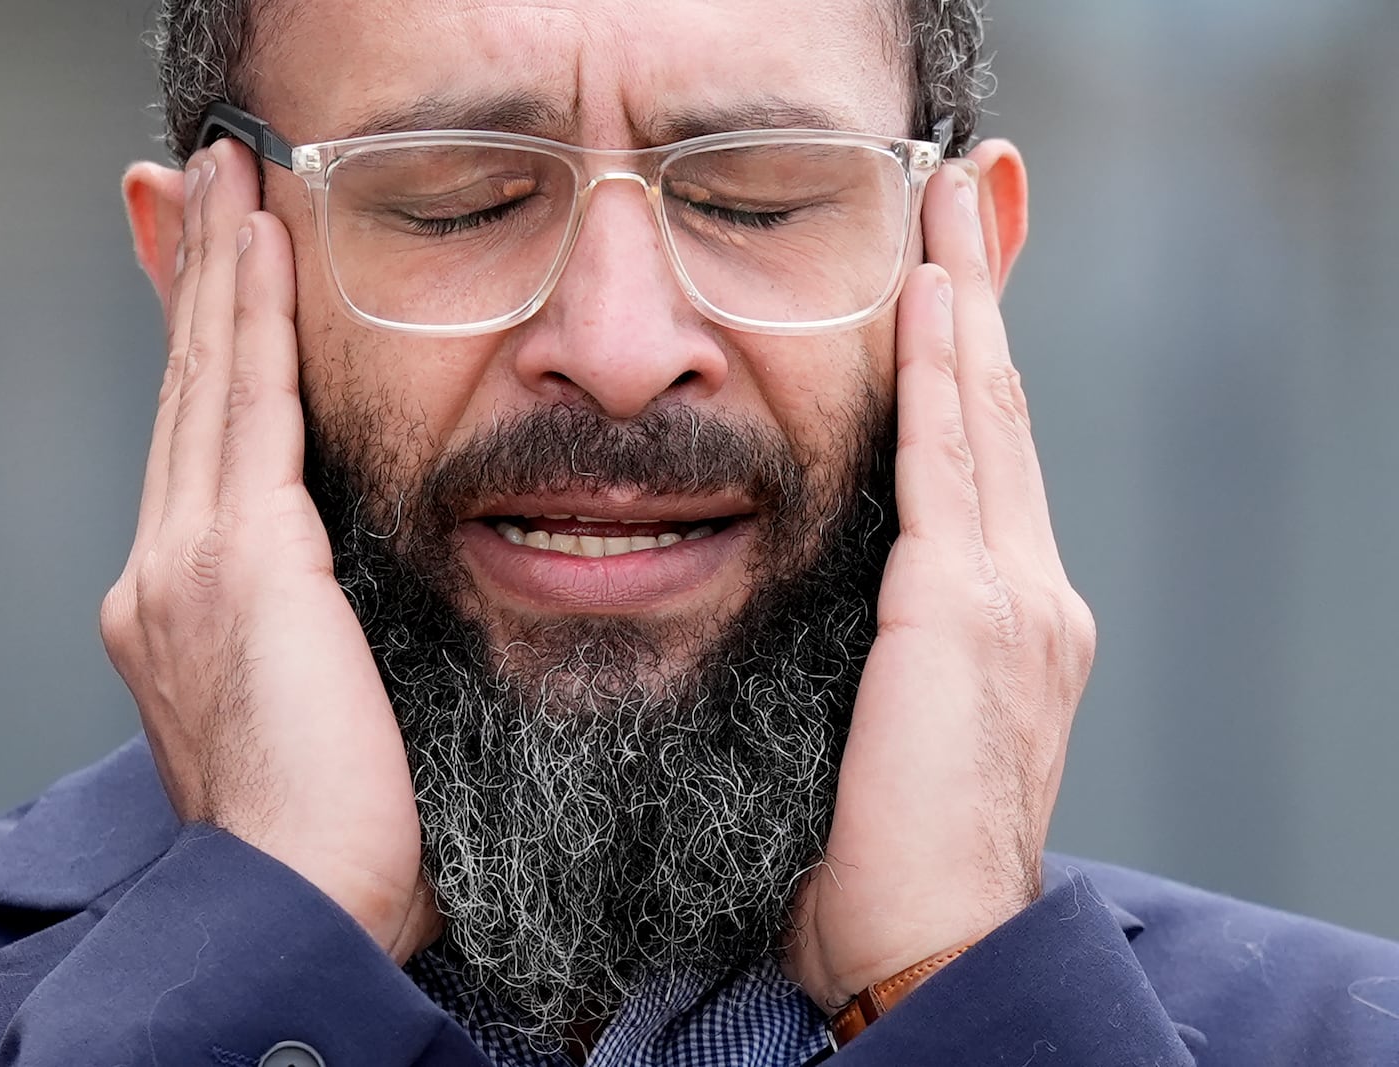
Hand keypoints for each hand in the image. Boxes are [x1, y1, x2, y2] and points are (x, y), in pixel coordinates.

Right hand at [99, 139, 437, 963]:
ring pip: (206, 381)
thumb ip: (320, 633)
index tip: (215, 282)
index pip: (196, 452)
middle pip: (184, 397)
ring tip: (229, 179)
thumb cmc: (340, 835)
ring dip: (222, 270)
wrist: (303, 905)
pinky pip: (248, 405)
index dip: (201, 355)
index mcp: (177, 616)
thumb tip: (364, 603)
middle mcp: (160, 575)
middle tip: (199, 186)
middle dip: (195, 283)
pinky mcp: (238, 559)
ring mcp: (184, 563)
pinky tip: (264, 243)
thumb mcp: (320, 709)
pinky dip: (252, 316)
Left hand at [785, 154, 1095, 1009]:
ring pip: (987, 418)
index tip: (946, 285)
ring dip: (965, 304)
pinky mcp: (969, 613)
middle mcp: (1033, 599)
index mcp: (1011, 628)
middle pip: (1002, 418)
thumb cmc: (884, 863)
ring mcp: (1015, 602)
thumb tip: (823, 614)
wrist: (929, 950)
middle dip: (980, 301)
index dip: (971, 368)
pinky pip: (950, 463)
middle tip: (963, 199)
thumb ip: (881, 655)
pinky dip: (944, 372)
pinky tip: (928, 296)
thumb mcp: (885, 732)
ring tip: (949, 207)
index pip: (986, 467)